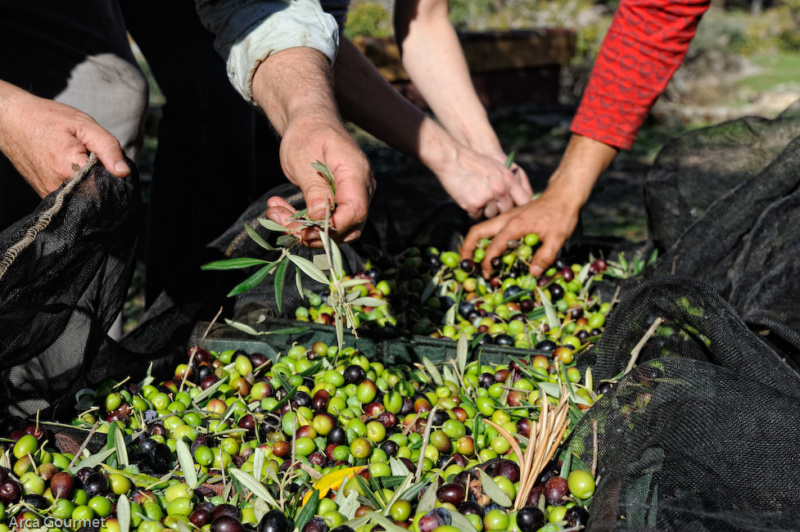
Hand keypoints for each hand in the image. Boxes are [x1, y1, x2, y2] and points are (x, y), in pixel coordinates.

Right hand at [0, 83, 128, 197]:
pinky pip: (71, 198)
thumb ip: (108, 148)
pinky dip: (78, 187)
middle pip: (95, 195)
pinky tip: (74, 171)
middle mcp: (57, 187)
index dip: (114, 178)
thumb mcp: (84, 125)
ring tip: (82, 163)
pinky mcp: (44, 195)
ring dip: (90, 184)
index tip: (111, 165)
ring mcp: (48, 194)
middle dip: (102, 181)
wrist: (11, 121)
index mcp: (68, 169)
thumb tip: (124, 172)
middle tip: (95, 160)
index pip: (104, 188)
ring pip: (83, 198)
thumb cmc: (48, 119)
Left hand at [265, 117, 374, 247]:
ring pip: (337, 228)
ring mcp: (354, 195)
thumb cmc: (307, 134)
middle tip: (281, 222)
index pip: (355, 211)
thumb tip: (319, 218)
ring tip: (275, 213)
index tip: (303, 229)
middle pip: (348, 226)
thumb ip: (315, 189)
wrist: (311, 123)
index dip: (332, 227)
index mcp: (355, 173)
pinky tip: (282, 211)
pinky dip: (305, 222)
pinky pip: (329, 221)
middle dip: (314, 233)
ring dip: (305, 229)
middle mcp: (362, 188)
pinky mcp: (343, 201)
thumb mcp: (303, 159)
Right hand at [429, 143, 531, 218]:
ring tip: (475, 195)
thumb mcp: (497, 167)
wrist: (452, 158)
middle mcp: (501, 189)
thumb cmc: (473, 162)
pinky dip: (471, 210)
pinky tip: (467, 197)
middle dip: (498, 208)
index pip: (525, 200)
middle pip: (506, 210)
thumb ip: (508, 181)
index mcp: (509, 179)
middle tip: (487, 200)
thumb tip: (517, 197)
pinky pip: (476, 215)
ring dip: (483, 210)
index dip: (521, 207)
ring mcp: (488, 197)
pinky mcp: (474, 204)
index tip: (516, 210)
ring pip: (491, 215)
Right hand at [461, 134, 618, 275]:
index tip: (489, 275)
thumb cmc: (561, 215)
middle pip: (477, 232)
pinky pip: (491, 227)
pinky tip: (490, 248)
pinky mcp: (510, 216)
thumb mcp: (558, 238)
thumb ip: (544, 256)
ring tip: (473, 258)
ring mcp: (506, 217)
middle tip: (466, 264)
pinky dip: (484, 238)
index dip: (488, 263)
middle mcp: (506, 220)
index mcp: (515, 226)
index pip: (494, 246)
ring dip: (474, 242)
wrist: (563, 194)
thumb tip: (533, 273)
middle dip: (467, 248)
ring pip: (482, 228)